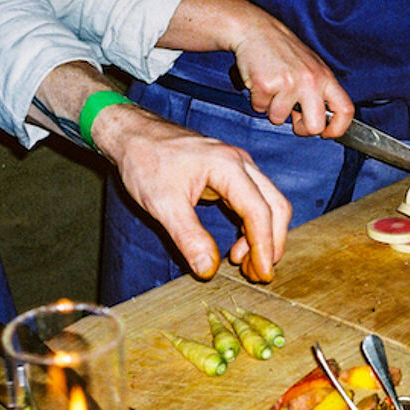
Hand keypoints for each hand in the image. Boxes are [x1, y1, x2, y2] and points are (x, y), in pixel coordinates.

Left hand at [95, 107, 291, 282]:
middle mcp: (241, 163)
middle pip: (276, 206)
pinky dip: (253, 226)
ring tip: (245, 264)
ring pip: (269, 203)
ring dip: (264, 236)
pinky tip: (238, 246)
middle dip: (272, 243)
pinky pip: (254, 201)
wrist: (134, 135)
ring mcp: (239, 167)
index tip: (263, 273)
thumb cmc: (146, 162)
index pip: (259, 211)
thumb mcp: (163, 204)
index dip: (264, 245)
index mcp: (228, 166)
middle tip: (258, 274)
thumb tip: (208, 269)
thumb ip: (188, 237)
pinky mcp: (231, 173)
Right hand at [230, 9, 354, 138]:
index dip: (338, 128)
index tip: (327, 133)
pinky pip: (260, 108)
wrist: (256, 30)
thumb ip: (318, 93)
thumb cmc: (282, 50)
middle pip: (315, 127)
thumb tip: (317, 124)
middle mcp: (311, 81)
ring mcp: (289, 84)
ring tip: (272, 87)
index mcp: (325, 78)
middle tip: (293, 118)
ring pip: (279, 119)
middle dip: (301, 129)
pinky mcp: (266, 85)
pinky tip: (260, 81)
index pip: (345, 110)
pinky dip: (257, 100)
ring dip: (271, 109)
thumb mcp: (311, 68)